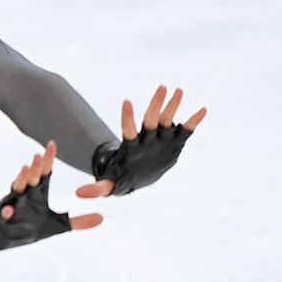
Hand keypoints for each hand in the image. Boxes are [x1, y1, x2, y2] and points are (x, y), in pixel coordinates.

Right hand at [0, 141, 100, 258]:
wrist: (8, 235)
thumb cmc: (31, 225)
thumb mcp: (59, 224)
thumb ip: (79, 222)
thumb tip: (101, 218)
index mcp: (38, 192)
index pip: (44, 172)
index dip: (48, 159)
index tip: (52, 144)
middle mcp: (25, 194)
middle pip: (32, 177)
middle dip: (36, 167)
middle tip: (39, 155)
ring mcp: (14, 204)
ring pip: (17, 188)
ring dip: (21, 179)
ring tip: (26, 169)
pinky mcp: (5, 216)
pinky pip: (4, 212)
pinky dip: (6, 210)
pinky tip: (8, 210)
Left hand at [76, 85, 206, 198]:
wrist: (136, 172)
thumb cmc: (122, 175)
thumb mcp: (111, 183)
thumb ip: (99, 187)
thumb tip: (79, 194)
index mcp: (132, 146)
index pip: (128, 129)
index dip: (128, 117)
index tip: (126, 102)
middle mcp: (147, 137)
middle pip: (150, 118)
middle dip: (155, 104)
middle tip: (161, 87)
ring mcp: (161, 137)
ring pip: (166, 118)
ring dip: (172, 105)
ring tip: (178, 90)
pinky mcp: (174, 141)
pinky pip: (185, 129)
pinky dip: (193, 121)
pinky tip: (202, 110)